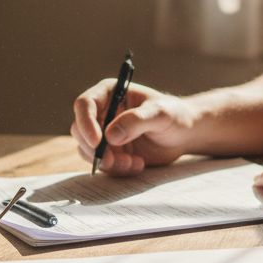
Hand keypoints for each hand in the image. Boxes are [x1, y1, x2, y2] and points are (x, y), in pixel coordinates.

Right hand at [71, 80, 194, 175]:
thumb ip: (137, 121)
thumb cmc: (174, 115)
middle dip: (94, 149)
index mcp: (110, 92)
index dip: (86, 123)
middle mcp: (102, 112)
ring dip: (107, 162)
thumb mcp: (160, 113)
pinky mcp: (110, 152)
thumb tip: (110, 136)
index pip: (85, 104)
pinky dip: (117, 169)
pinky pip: (103, 164)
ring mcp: (104, 133)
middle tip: (112, 161)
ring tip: (134, 163)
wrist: (183, 134)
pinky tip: (138, 164)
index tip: (97, 142)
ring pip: (87, 150)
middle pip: (79, 129)